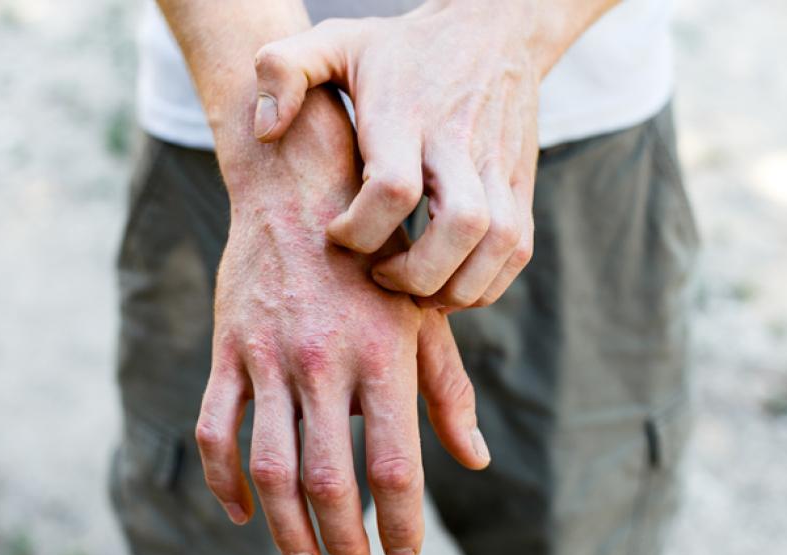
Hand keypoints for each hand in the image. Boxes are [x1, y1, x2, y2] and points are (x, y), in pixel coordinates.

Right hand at [196, 89, 489, 554]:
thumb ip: (447, 389)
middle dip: (345, 540)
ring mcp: (269, 357)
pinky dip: (225, 483)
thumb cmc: (375, 259)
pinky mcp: (229, 350)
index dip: (401, 524)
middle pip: (329, 481)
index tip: (404, 554)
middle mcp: (324, 362)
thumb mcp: (420, 316)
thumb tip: (475, 458)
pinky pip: (216, 431)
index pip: (395, 467)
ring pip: (270, 469)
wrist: (299, 189)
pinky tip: (244, 513)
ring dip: (288, 530)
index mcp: (382, 355)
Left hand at [251, 0, 549, 308]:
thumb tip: (265, 131)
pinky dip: (487, 283)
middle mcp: (459, 142)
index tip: (336, 234)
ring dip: (457, 287)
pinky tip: (449, 284)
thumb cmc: (399, 48)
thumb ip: (283, 70)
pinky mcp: (521, 182)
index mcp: (407, 116)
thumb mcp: (334, 40)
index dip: (361, 228)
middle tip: (379, 276)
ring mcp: (498, 165)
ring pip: (499, 244)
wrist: (493, 28)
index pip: (394, 188)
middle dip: (416, 274)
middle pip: (460, 226)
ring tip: (416, 293)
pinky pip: (518, 250)